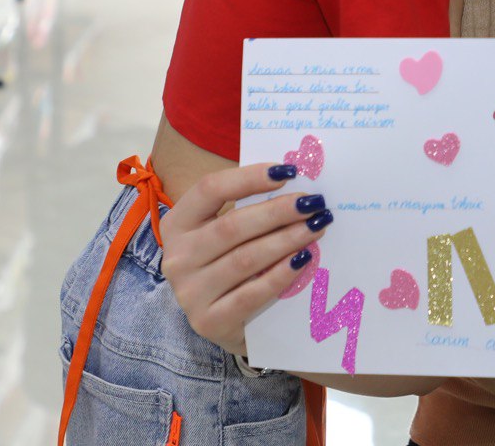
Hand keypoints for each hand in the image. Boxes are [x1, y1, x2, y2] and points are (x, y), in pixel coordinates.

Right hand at [160, 163, 329, 356]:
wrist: (220, 318)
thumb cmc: (229, 258)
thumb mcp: (228, 229)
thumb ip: (252, 204)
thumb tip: (296, 179)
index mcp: (179, 223)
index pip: (210, 189)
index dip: (250, 177)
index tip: (289, 172)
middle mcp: (177, 257)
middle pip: (232, 225)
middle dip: (279, 211)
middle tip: (314, 203)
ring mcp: (189, 293)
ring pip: (244, 259)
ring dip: (287, 240)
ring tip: (317, 226)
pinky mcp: (208, 322)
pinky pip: (251, 295)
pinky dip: (280, 275)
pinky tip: (304, 259)